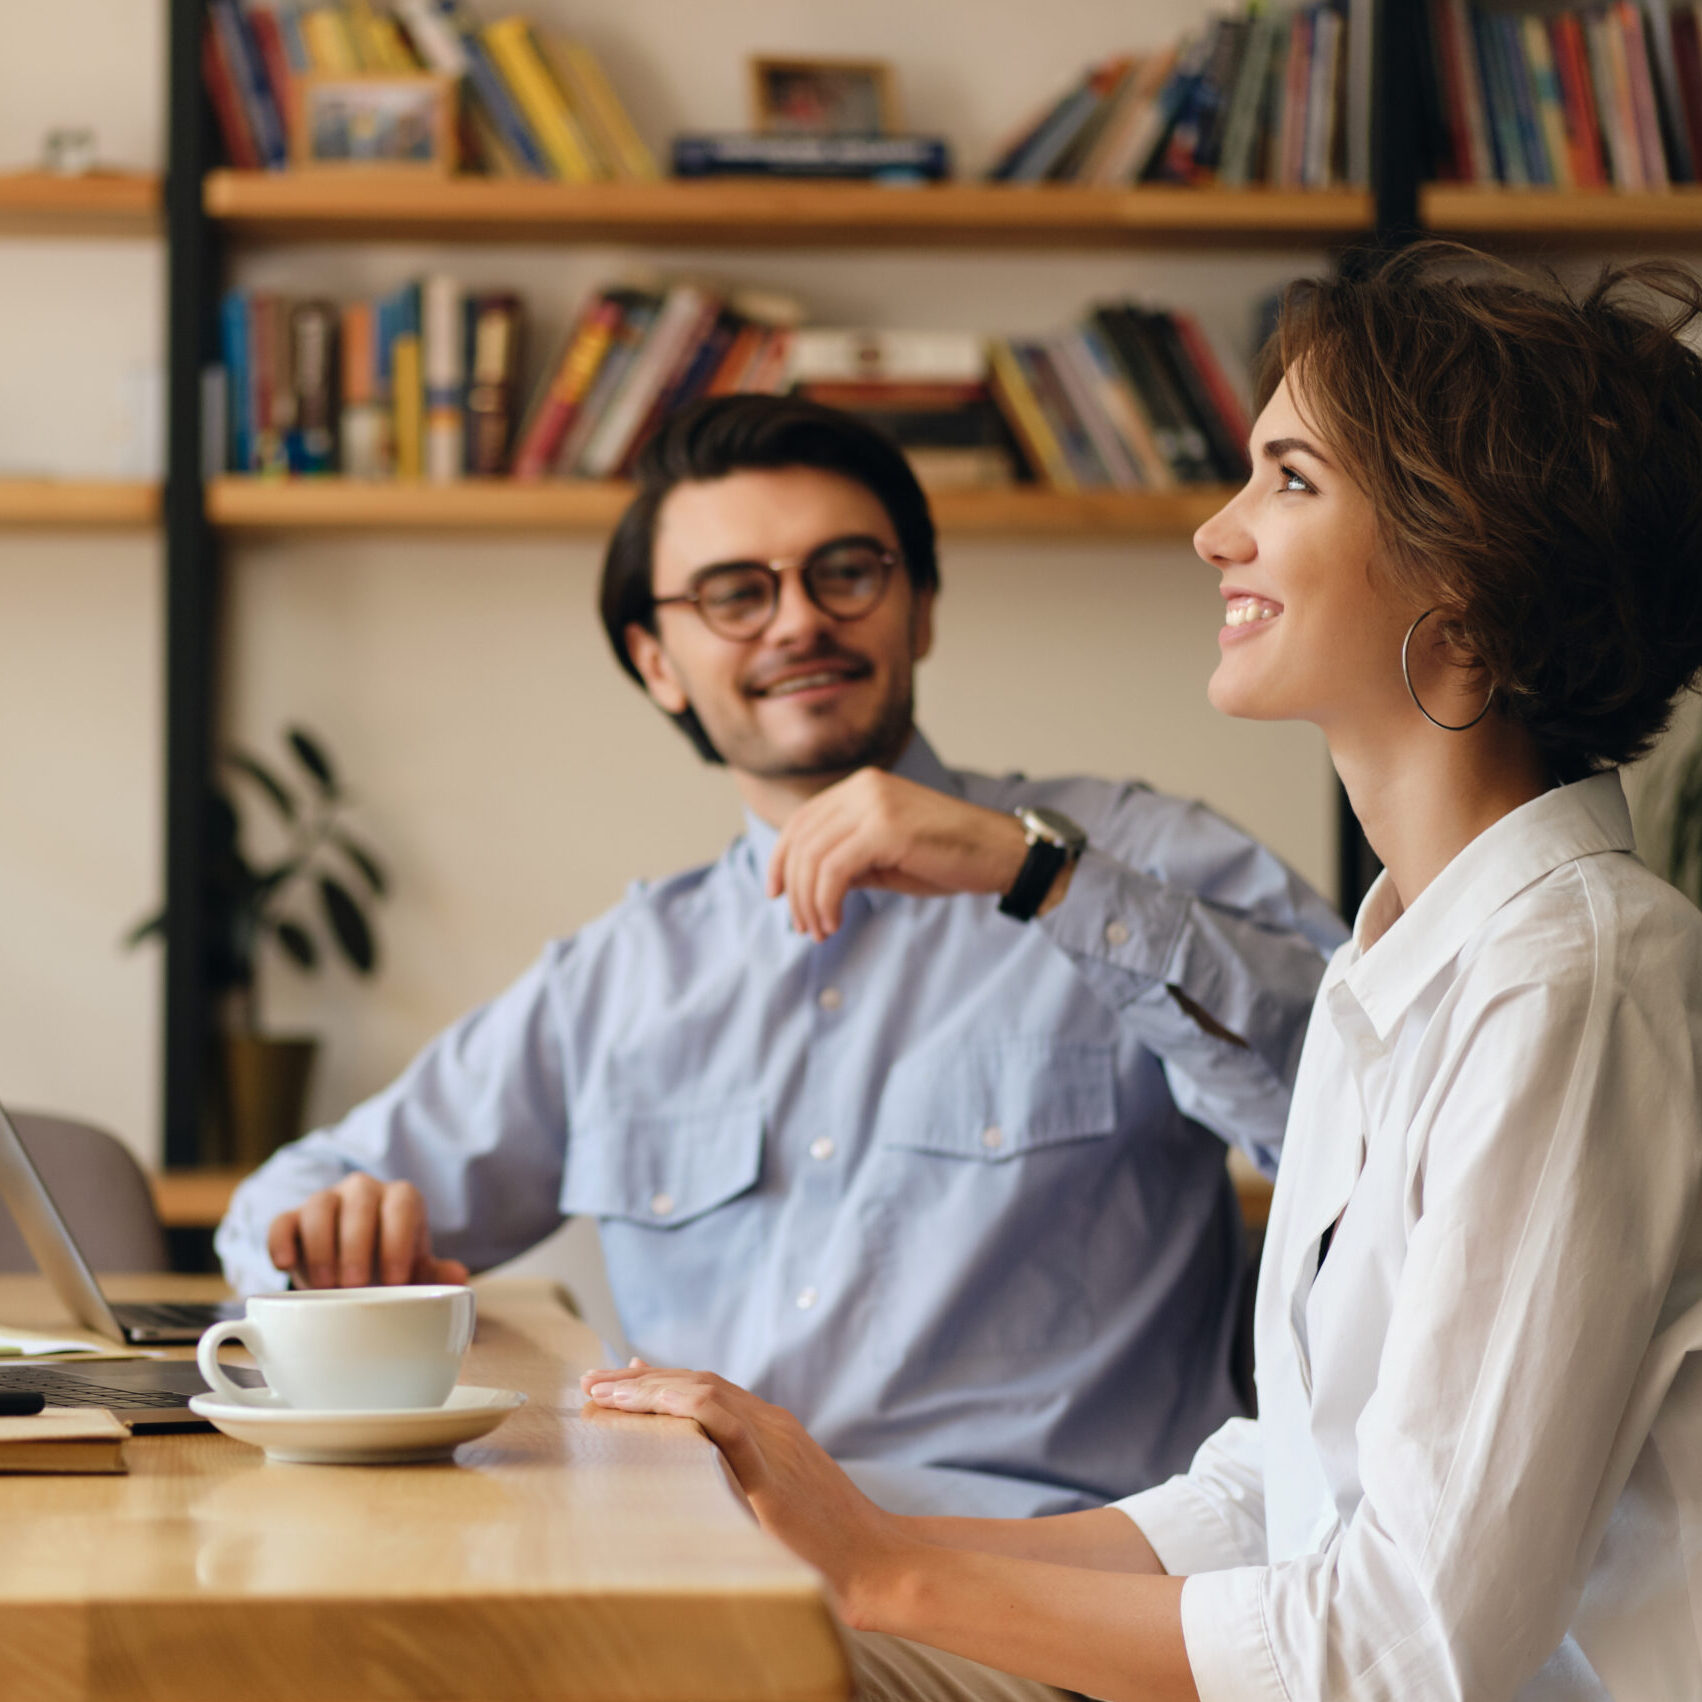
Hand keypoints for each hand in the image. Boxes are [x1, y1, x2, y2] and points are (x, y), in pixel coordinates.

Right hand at [266, 1175, 470, 1289]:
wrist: (351, 1269)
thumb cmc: (390, 1267)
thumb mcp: (414, 1271)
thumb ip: (435, 1274)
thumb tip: (458, 1277)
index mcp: (400, 1200)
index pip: (403, 1204)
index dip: (398, 1240)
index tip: (395, 1280)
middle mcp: (363, 1192)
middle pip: (360, 1202)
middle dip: (357, 1245)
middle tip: (356, 1284)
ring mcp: (325, 1202)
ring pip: (319, 1206)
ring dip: (321, 1246)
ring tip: (326, 1285)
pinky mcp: (291, 1219)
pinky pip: (281, 1221)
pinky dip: (280, 1241)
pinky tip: (284, 1264)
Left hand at [581, 1361, 918, 1623]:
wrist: (877, 1563)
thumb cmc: (828, 1548)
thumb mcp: (778, 1506)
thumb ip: (744, 1484)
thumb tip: (700, 1490)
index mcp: (771, 1430)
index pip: (707, 1388)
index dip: (660, 1381)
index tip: (621, 1380)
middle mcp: (770, 1423)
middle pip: (696, 1380)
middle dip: (640, 1380)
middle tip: (593, 1381)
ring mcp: (774, 1437)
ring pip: (702, 1389)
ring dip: (647, 1387)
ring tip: (602, 1391)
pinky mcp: (772, 1464)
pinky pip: (723, 1419)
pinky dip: (683, 1403)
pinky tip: (648, 1402)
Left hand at [767, 769, 1030, 940]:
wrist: (1003, 854)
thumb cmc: (949, 858)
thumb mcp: (885, 857)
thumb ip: (846, 861)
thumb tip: (805, 886)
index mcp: (861, 786)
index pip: (801, 821)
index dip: (780, 860)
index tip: (777, 894)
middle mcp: (863, 787)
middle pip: (801, 841)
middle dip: (794, 889)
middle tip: (804, 926)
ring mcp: (874, 804)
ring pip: (812, 858)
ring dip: (809, 902)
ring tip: (821, 930)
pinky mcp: (886, 828)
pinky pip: (834, 871)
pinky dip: (826, 902)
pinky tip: (836, 922)